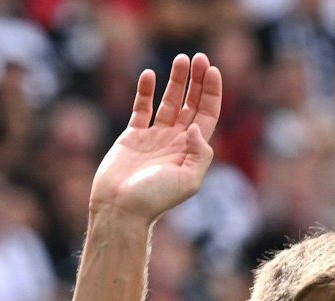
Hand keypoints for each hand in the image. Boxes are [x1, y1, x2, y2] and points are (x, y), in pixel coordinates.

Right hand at [88, 53, 222, 223]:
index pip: (206, 115)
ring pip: (168, 102)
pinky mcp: (132, 136)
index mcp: (192, 151)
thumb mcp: (188, 180)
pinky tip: (149, 75)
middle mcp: (176, 141)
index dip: (212, 93)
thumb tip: (195, 127)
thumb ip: (199, 154)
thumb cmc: (155, 199)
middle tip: (200, 58)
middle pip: (191, 104)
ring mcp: (154, 137)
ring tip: (181, 58)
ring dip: (176, 81)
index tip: (214, 71)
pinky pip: (141, 108)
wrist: (121, 208)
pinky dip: (145, 92)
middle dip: (197, 81)